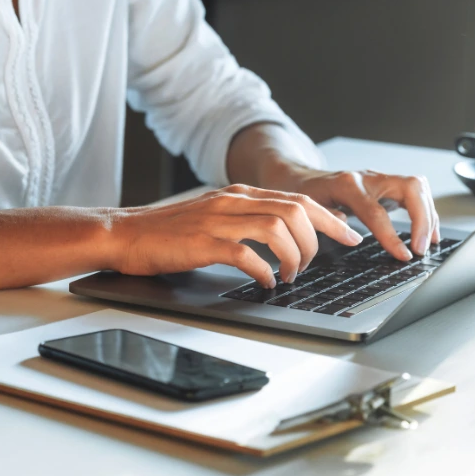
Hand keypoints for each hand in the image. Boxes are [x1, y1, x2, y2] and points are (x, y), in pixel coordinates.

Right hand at [109, 184, 363, 287]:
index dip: (329, 219)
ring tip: (289, 275)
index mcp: (237, 194)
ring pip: (277, 229)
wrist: (125, 233)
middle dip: (318, 239)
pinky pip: (246, 254)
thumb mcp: (213, 215)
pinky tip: (265, 281)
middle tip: (317, 263)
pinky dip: (264, 269)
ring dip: (293, 255)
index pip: (297, 199)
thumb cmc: (168, 232)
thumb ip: (245, 219)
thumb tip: (282, 235)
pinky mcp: (203, 243)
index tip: (349, 236)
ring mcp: (218, 220)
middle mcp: (232, 201)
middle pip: (294, 210)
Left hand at [288, 168, 439, 259]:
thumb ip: (325, 220)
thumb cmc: (304, 195)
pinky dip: (426, 212)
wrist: (302, 178)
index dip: (391, 235)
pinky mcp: (387, 185)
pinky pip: (416, 194)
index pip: (376, 211)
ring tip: (429, 243)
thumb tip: (349, 234)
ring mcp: (380, 179)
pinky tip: (428, 233)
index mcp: (347, 185)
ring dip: (428, 215)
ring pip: (418, 187)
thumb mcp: (306, 209)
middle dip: (422, 218)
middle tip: (421, 248)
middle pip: (410, 188)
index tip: (404, 255)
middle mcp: (368, 178)